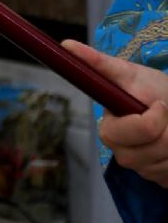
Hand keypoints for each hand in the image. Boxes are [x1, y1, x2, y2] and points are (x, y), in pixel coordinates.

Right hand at [63, 41, 167, 183]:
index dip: (146, 122)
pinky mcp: (157, 178)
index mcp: (109, 129)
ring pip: (159, 167)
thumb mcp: (130, 74)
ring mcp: (140, 168)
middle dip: (164, 135)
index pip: (120, 135)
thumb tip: (65, 44)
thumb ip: (98, 63)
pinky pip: (167, 177)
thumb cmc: (153, 89)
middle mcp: (120, 153)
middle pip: (142, 155)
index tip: (160, 105)